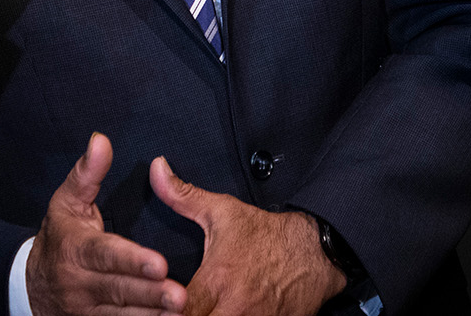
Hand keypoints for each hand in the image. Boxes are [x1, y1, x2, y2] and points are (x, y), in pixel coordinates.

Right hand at [27, 133, 184, 315]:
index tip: (161, 263)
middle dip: (151, 294)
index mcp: (76, 249)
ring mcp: (85, 310)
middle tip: (181, 296)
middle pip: (119, 290)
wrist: (31, 285)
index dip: (133, 260)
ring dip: (151, 315)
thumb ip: (88, 173)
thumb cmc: (59, 236)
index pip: (106, 254)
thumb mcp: (66, 201)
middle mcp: (79, 284)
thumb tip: (101, 140)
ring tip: (181, 313)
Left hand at [150, 157, 345, 315]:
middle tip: (178, 309)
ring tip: (206, 310)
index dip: (165, 309)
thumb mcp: (222, 211)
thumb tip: (155, 168)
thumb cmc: (265, 233)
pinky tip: (226, 314)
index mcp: (217, 280)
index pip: (178, 311)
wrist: (316, 251)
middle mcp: (234, 307)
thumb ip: (182, 196)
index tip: (165, 300)